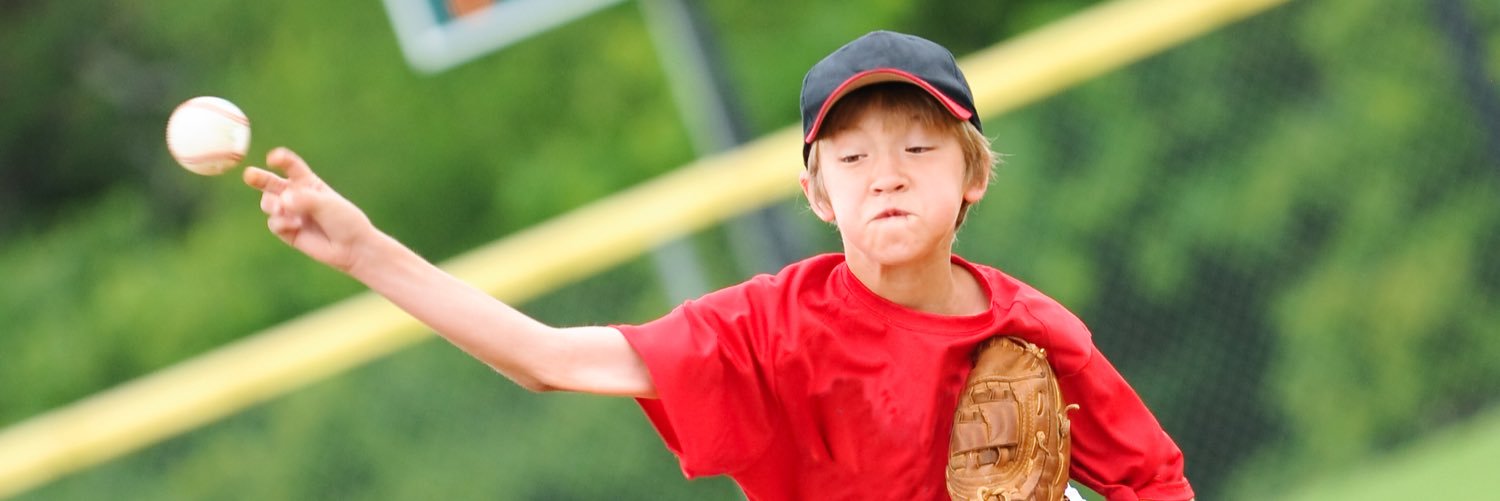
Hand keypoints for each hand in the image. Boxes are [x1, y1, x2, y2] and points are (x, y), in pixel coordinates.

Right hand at [244, 147, 374, 272]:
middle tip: (249, 175)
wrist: (351, 247)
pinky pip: (274, 223)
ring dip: (271, 204)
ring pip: (269, 203)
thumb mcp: (326, 204)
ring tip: (281, 208)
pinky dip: (282, 223)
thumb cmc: (344, 220)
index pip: (291, 166)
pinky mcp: (286, 231)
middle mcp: (295, 196)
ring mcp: (289, 213)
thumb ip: (304, 199)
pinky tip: (295, 225)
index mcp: (308, 182)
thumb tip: (282, 200)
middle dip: (259, 178)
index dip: (281, 160)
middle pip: (271, 183)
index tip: (273, 158)